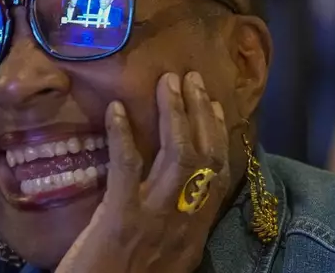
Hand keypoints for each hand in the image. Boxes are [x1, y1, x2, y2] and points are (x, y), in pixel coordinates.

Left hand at [55, 72, 230, 272]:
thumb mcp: (168, 259)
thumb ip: (177, 228)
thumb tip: (181, 195)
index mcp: (195, 230)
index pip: (217, 175)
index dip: (218, 136)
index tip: (213, 105)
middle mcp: (183, 220)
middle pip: (203, 157)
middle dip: (200, 113)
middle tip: (190, 79)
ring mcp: (153, 218)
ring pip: (177, 156)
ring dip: (173, 114)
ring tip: (167, 82)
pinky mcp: (120, 218)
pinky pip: (126, 168)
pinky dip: (123, 136)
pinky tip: (116, 110)